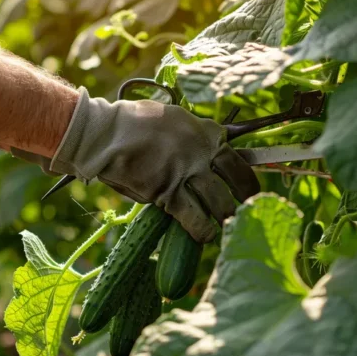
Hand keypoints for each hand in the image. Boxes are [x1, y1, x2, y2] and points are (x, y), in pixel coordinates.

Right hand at [50, 87, 259, 242]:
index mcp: (205, 131)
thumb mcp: (173, 120)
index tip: (251, 188)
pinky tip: (206, 236)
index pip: (237, 156)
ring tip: (228, 226)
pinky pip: (194, 217)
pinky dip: (202, 230)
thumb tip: (206, 157)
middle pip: (238, 179)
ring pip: (220, 202)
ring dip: (226, 217)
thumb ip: (193, 137)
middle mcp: (202, 150)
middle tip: (249, 209)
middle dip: (247, 197)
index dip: (248, 175)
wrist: (105, 133)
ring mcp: (187, 172)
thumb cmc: (134, 124)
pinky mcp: (169, 192)